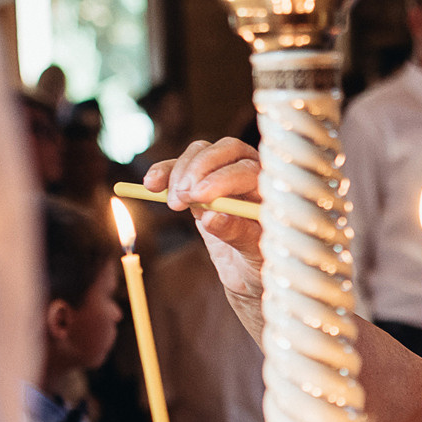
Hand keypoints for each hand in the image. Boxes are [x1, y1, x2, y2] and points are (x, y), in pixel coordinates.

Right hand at [149, 137, 264, 266]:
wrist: (246, 271)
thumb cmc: (258, 263)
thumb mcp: (253, 256)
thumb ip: (237, 234)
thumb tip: (212, 217)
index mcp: (270, 190)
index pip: (246, 170)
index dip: (222, 180)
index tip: (199, 197)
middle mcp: (250, 174)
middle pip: (226, 150)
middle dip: (199, 169)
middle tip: (182, 198)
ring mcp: (225, 173)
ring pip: (201, 152)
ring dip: (180, 172)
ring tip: (173, 204)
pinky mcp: (201, 181)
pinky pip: (181, 166)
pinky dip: (164, 172)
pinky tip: (151, 185)